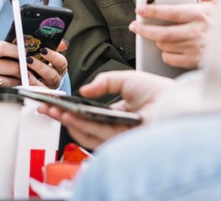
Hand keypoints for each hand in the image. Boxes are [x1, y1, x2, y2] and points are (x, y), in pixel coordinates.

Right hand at [0, 41, 24, 92]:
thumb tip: (8, 54)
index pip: (5, 47)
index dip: (19, 50)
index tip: (26, 53)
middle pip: (11, 65)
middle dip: (24, 69)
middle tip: (32, 70)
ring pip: (8, 81)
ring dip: (18, 81)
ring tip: (25, 81)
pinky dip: (6, 90)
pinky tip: (11, 90)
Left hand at [24, 39, 68, 89]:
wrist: (32, 75)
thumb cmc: (40, 60)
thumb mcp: (47, 52)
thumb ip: (54, 46)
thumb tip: (64, 43)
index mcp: (59, 68)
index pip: (62, 62)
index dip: (53, 56)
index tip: (43, 50)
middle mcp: (55, 79)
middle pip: (52, 75)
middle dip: (40, 67)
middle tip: (29, 59)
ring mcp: (47, 88)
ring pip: (44, 86)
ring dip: (33, 78)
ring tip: (24, 71)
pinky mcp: (38, 95)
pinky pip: (35, 94)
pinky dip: (28, 87)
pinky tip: (22, 81)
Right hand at [39, 70, 174, 149]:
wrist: (176, 101)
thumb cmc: (159, 91)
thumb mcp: (126, 78)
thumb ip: (104, 82)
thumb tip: (83, 90)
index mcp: (117, 113)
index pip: (88, 114)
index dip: (69, 108)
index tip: (54, 102)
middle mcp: (115, 126)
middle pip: (83, 124)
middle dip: (62, 116)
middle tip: (44, 108)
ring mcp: (118, 135)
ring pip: (86, 132)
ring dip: (68, 122)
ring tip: (55, 111)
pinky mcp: (121, 141)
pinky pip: (97, 136)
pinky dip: (82, 127)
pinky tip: (71, 117)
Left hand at [129, 0, 220, 68]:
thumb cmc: (219, 21)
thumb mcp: (215, 0)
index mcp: (201, 14)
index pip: (172, 12)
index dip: (154, 11)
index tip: (140, 10)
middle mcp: (198, 32)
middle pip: (164, 33)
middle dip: (145, 30)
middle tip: (134, 26)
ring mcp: (196, 48)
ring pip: (165, 45)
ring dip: (156, 40)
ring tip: (154, 33)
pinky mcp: (194, 61)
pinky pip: (170, 58)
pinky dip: (165, 53)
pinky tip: (167, 46)